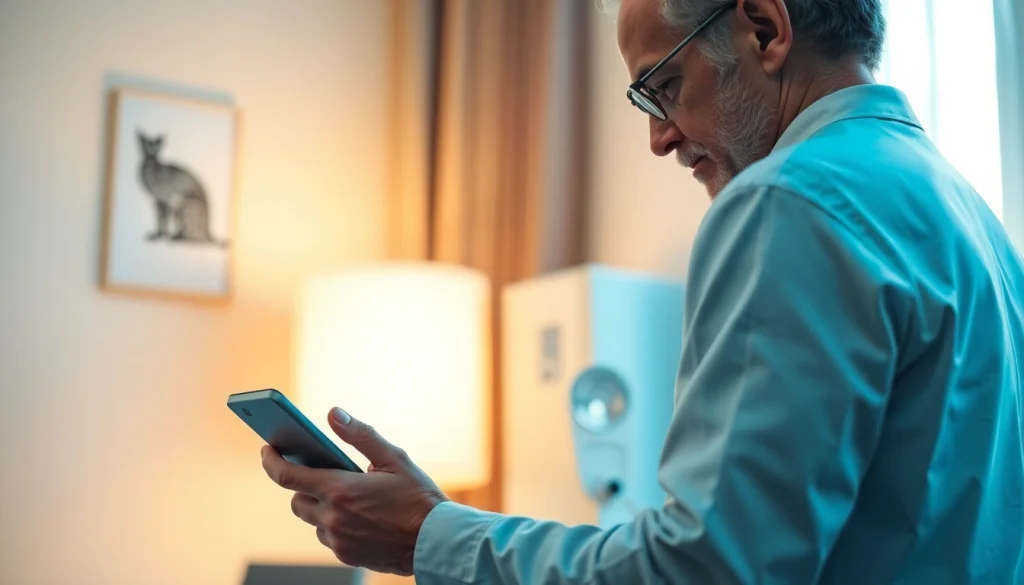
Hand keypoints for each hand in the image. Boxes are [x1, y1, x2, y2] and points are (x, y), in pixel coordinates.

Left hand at [261, 407, 448, 575]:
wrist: (437, 541)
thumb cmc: (418, 497)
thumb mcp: (393, 458)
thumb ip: (360, 435)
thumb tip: (334, 413)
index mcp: (339, 490)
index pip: (286, 475)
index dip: (270, 460)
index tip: (266, 448)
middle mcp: (332, 518)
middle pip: (296, 500)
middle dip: (303, 485)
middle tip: (324, 474)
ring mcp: (338, 540)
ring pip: (313, 521)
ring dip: (322, 507)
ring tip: (350, 496)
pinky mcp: (347, 555)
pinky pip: (329, 537)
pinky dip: (337, 525)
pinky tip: (361, 516)